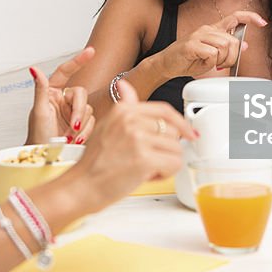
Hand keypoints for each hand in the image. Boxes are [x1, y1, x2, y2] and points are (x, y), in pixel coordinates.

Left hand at [26, 48, 96, 145]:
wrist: (45, 158)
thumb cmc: (37, 136)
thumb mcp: (39, 112)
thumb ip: (40, 89)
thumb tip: (34, 70)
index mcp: (51, 92)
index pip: (65, 71)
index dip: (78, 60)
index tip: (91, 51)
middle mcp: (63, 99)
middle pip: (80, 93)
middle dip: (78, 110)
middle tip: (74, 126)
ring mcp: (73, 111)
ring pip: (88, 108)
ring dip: (81, 124)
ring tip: (70, 137)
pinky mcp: (82, 123)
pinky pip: (92, 120)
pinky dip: (85, 131)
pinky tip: (76, 139)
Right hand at [66, 80, 196, 211]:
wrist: (82, 186)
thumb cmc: (94, 162)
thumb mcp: (107, 125)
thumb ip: (123, 106)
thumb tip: (124, 86)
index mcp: (123, 110)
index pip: (164, 110)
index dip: (181, 123)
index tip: (189, 132)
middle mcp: (131, 120)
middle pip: (173, 132)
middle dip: (164, 150)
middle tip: (145, 160)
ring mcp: (138, 139)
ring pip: (176, 149)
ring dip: (164, 163)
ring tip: (143, 168)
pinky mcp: (145, 159)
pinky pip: (175, 164)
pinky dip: (165, 174)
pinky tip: (146, 176)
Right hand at [155, 11, 266, 79]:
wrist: (165, 64)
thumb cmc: (188, 60)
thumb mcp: (212, 55)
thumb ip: (228, 49)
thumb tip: (245, 45)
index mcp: (212, 30)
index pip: (235, 17)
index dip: (250, 18)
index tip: (263, 22)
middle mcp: (206, 29)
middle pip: (233, 41)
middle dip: (232, 57)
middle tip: (222, 64)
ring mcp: (198, 36)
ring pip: (224, 46)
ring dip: (221, 60)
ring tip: (211, 64)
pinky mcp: (191, 45)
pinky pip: (212, 54)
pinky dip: (210, 62)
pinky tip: (201, 63)